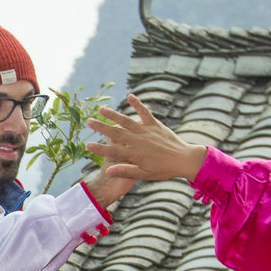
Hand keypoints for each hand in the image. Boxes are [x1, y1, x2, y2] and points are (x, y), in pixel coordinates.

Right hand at [85, 93, 207, 189]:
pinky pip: (145, 112)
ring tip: (101, 109)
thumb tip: (108, 171)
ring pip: (126, 121)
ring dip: (113, 114)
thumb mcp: (143, 174)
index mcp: (134, 154)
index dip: (99, 149)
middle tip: (88, 122)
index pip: (112, 151)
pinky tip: (130, 96)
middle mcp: (138, 141)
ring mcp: (146, 131)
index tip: (87, 146)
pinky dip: (138, 104)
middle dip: (101, 127)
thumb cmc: (163, 170)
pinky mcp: (155, 125)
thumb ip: (125, 171)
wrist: (183, 159)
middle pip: (115, 133)